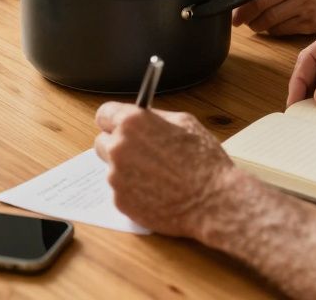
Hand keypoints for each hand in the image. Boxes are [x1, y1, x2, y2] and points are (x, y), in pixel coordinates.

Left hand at [94, 102, 238, 236]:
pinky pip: (121, 191)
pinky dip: (134, 191)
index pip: (104, 114)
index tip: (119, 126)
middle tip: (141, 153)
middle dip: (118, 145)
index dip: (114, 120)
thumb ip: (155, 118)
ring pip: (113, 169)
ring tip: (158, 176)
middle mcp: (118, 148)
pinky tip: (157, 192)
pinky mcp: (120, 201)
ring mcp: (116, 177)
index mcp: (132, 123)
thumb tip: (143, 118)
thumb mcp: (185, 123)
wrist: (212, 201)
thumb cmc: (204, 162)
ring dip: (129, 170)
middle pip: (102, 142)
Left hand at [231, 0, 315, 34]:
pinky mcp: (310, 22)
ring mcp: (307, 4)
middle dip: (244, 14)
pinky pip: (281, 29)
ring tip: (253, 24)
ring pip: (270, 19)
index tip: (232, 7)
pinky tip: (270, 27)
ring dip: (256, 25)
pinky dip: (271, 30)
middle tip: (237, 21)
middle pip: (261, 2)